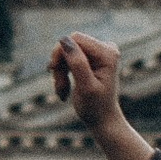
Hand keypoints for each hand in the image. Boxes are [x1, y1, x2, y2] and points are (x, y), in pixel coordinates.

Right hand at [50, 35, 153, 159]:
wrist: (102, 120)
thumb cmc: (96, 107)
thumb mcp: (86, 87)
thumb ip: (78, 63)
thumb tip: (64, 40)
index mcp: (108, 53)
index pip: (76, 39)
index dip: (60, 52)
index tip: (53, 70)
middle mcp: (105, 48)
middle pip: (70, 44)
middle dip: (60, 64)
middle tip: (59, 86)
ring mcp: (98, 52)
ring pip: (66, 52)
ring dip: (60, 72)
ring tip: (62, 91)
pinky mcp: (90, 58)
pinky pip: (68, 58)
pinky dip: (62, 73)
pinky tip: (63, 90)